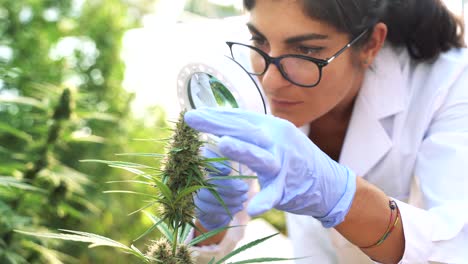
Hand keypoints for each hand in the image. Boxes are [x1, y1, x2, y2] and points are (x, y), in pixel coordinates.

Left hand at [185, 108, 355, 227]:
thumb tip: (222, 122)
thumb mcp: (276, 138)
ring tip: (222, 144)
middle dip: (218, 124)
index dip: (216, 115)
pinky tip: (253, 208)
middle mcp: (278, 140)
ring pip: (260, 156)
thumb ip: (253, 131)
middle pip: (246, 130)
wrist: (329, 182)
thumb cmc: (294, 158)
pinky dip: (264, 201)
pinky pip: (274, 194)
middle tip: (193, 118)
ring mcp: (284, 163)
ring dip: (242, 150)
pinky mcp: (288, 187)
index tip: (193, 113)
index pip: (241, 117)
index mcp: (272, 127)